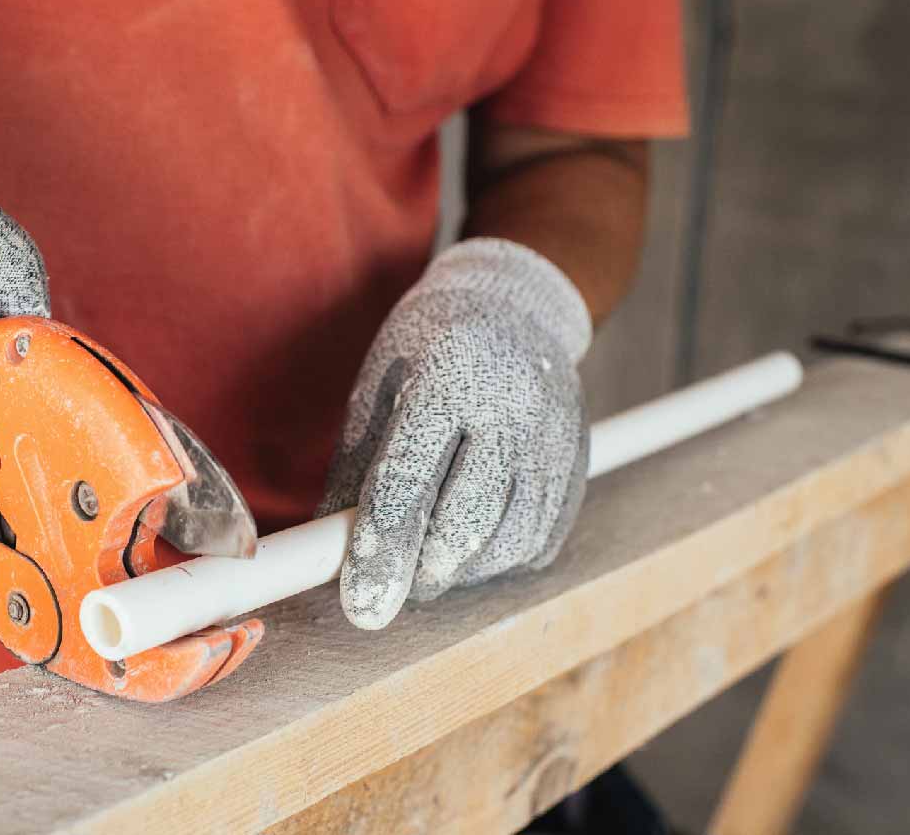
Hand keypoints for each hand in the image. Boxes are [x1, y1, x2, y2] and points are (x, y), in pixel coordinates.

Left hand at [318, 238, 591, 629]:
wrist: (514, 305)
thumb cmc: (429, 349)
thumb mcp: (378, 387)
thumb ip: (356, 467)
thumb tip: (329, 550)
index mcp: (446, 376)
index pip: (408, 480)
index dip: (382, 548)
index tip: (362, 604)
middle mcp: (510, 404)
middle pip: (469, 518)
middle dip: (427, 570)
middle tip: (400, 584)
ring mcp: (554, 433)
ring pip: (513, 538)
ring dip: (468, 571)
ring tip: (437, 564)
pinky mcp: (579, 457)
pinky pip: (545, 536)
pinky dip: (506, 559)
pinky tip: (479, 547)